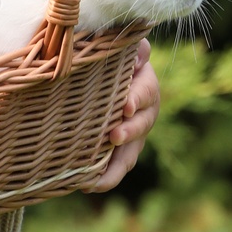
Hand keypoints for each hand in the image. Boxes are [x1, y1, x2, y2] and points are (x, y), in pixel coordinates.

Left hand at [83, 40, 160, 193]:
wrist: (106, 78)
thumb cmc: (111, 59)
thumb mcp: (119, 47)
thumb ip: (129, 45)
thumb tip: (138, 47)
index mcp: (145, 85)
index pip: (146, 91)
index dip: (138, 98)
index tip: (126, 106)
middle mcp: (144, 112)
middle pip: (142, 125)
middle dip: (129, 131)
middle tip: (114, 136)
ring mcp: (133, 135)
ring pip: (130, 153)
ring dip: (116, 166)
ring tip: (97, 179)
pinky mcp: (120, 150)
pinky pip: (117, 167)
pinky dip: (105, 178)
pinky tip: (86, 185)